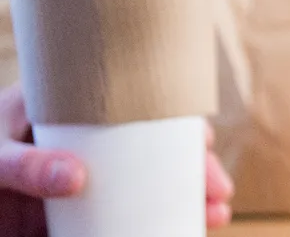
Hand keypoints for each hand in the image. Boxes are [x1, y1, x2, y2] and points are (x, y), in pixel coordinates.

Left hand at [0, 84, 234, 235]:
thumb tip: (78, 177)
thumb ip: (26, 165)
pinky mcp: (71, 218)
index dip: (175, 122)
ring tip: (216, 216)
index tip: (203, 140)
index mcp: (69, 112)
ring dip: (184, 198)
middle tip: (219, 191)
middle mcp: (84, 145)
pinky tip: (181, 232)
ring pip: (145, 185)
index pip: (135, 108)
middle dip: (193, 170)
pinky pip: (121, 219)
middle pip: (153, 151)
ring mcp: (80, 183)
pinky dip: (152, 225)